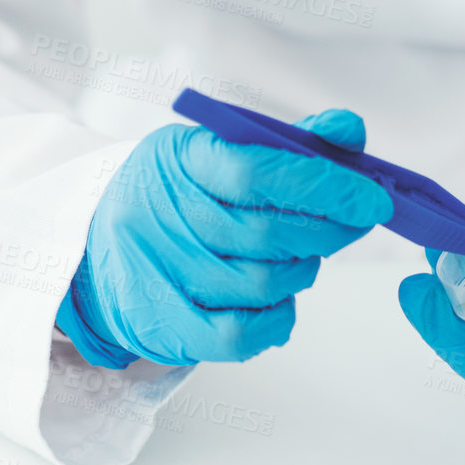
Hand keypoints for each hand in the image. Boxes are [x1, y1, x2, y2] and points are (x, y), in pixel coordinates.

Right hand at [56, 111, 390, 367]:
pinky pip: (239, 335)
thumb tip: (350, 129)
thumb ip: (289, 144)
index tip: (371, 197)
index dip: (325, 186)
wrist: (93, 247)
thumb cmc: (176, 197)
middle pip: (267, 235)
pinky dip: (276, 319)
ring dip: (301, 273)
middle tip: (348, 224)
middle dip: (327, 232)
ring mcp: (155, 274)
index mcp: (177, 159)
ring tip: (298, 258)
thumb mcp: (219, 152)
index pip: (258, 171)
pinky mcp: (161, 325)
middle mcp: (157, 215)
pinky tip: (280, 301)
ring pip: (261, 284)